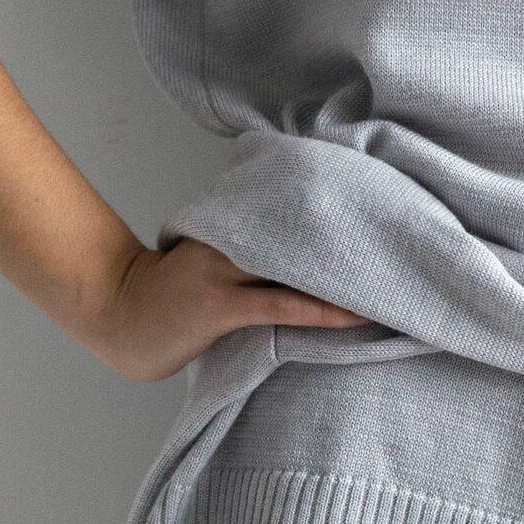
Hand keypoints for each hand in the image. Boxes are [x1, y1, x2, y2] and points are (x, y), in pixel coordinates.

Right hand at [73, 232, 366, 382]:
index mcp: (235, 225)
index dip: (345, 211)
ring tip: (394, 278)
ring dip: (347, 273)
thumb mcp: (215, 261)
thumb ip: (257, 252)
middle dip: (354, 235)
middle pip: (306, 230)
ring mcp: (224, 272)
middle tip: (405, 238)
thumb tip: (313, 252)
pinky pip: (282, 305)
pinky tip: (357, 315)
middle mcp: (232, 240)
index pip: (299, 211)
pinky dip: (323, 310)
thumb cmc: (172, 297)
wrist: (118, 316)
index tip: (390, 207)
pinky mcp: (219, 306)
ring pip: (299, 265)